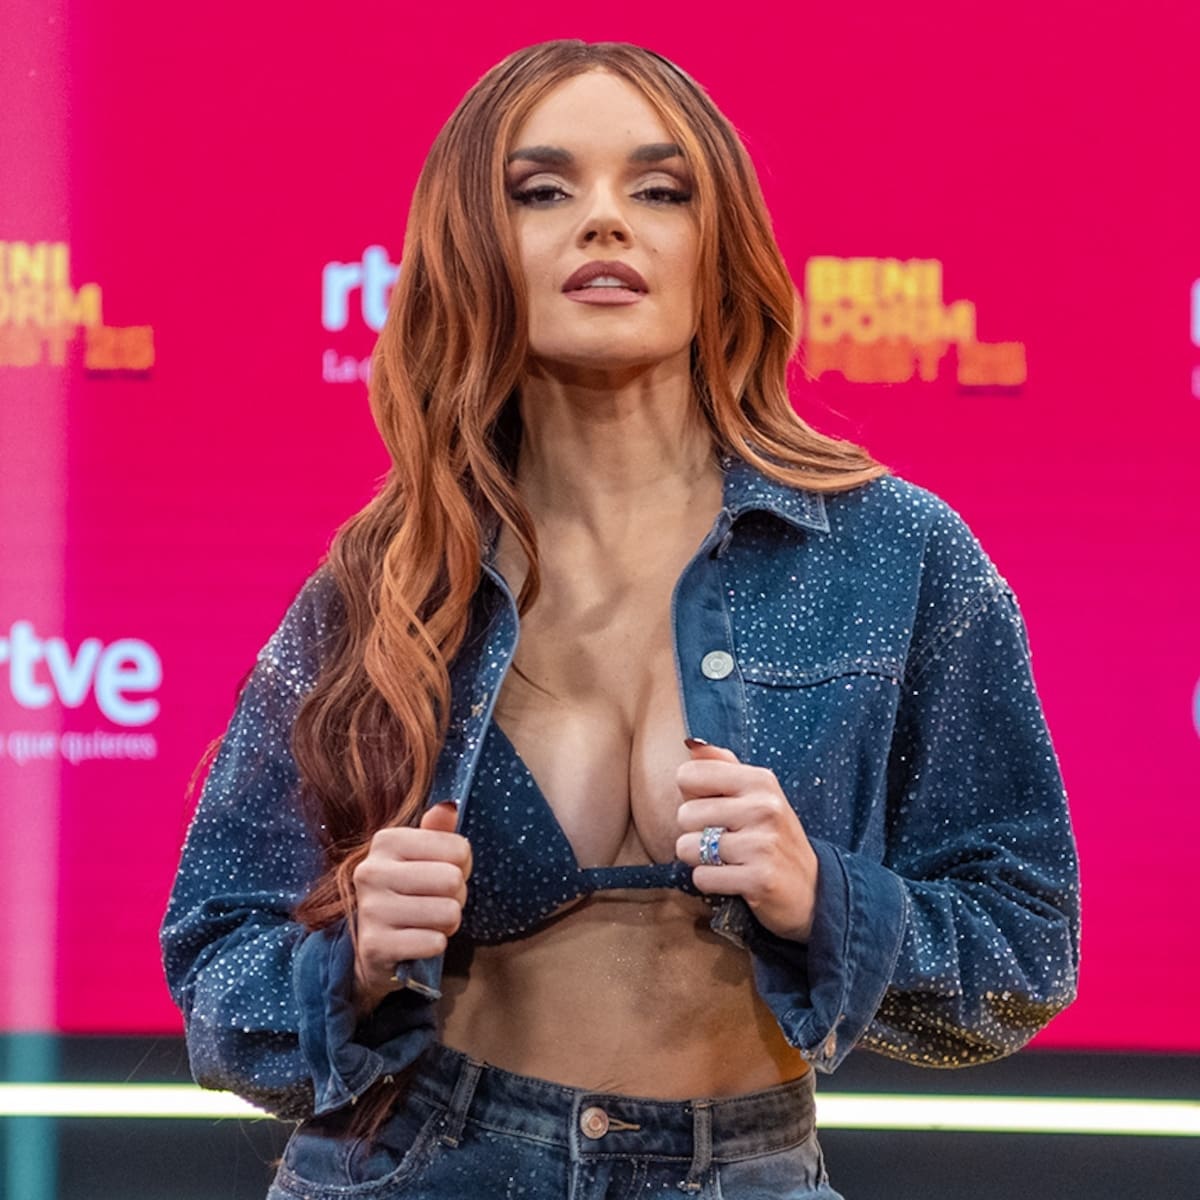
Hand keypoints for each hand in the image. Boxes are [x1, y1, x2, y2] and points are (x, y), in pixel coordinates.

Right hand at [351, 801, 471, 1013]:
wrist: (373, 946)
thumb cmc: (407, 892)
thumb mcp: (420, 856)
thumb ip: (437, 830)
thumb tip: (449, 807)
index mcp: (386, 841)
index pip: (459, 848)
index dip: (462, 866)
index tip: (442, 874)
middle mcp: (371, 871)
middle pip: (453, 880)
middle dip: (457, 896)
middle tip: (437, 901)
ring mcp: (370, 909)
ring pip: (448, 913)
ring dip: (448, 923)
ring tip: (428, 921)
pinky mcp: (375, 946)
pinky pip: (435, 943)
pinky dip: (435, 945)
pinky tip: (416, 941)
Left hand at [675, 741, 818, 941]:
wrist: (812, 888)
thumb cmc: (771, 835)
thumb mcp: (756, 793)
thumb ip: (722, 765)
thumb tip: (691, 745)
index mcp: (759, 780)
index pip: (687, 774)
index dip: (692, 796)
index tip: (716, 808)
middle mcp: (763, 807)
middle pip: (684, 814)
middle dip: (695, 832)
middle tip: (725, 839)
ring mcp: (762, 843)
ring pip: (688, 847)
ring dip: (700, 859)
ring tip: (728, 859)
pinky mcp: (759, 878)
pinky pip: (702, 877)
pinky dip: (710, 882)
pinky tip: (734, 878)